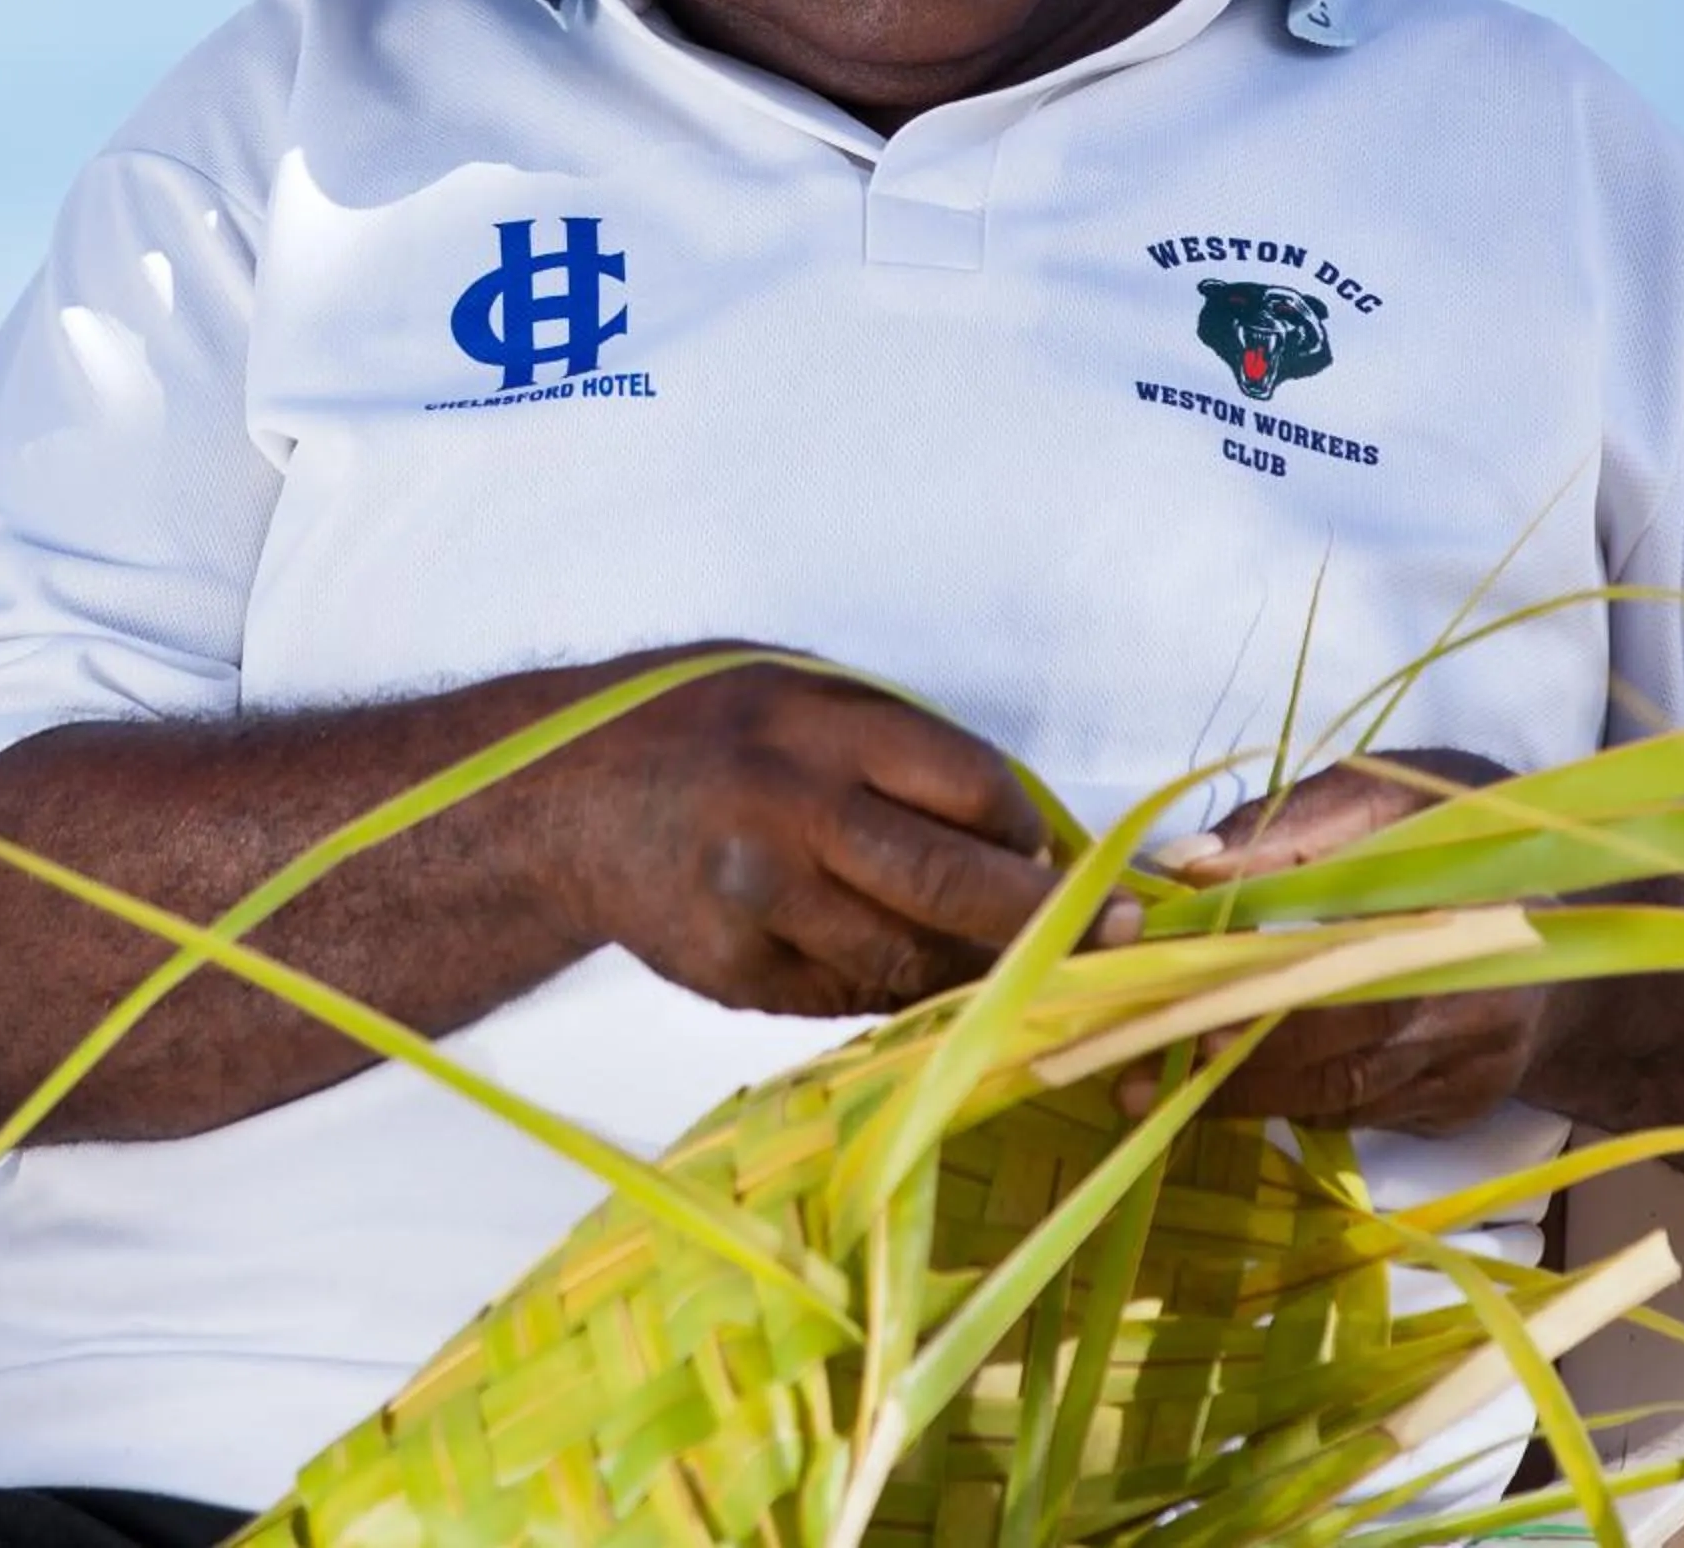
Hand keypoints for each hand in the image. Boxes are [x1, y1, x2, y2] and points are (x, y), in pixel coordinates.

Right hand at [548, 657, 1131, 1018]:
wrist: (564, 796)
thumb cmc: (704, 727)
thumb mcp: (798, 689)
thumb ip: (895, 745)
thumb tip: (1017, 828)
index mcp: (817, 724)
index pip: (968, 785)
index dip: (1027, 829)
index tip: (1056, 854)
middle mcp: (789, 812)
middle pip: (952, 883)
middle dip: (1047, 919)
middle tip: (1119, 935)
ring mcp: (758, 903)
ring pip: (908, 957)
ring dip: (981, 967)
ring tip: (1029, 966)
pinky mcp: (735, 972)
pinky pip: (850, 995)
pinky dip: (903, 990)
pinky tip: (931, 980)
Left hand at [1139, 747, 1555, 1134]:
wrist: (1572, 928)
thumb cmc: (1456, 841)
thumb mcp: (1384, 799)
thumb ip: (1288, 831)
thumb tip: (1187, 866)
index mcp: (1455, 902)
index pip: (1343, 947)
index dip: (1258, 975)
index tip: (1179, 987)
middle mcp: (1472, 997)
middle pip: (1340, 1042)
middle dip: (1235, 1055)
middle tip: (1137, 1061)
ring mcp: (1472, 1065)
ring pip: (1345, 1092)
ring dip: (1247, 1093)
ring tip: (1155, 1085)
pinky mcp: (1462, 1107)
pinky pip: (1363, 1112)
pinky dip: (1295, 1101)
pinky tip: (1230, 1090)